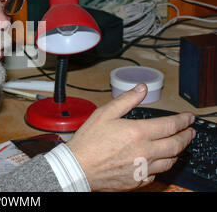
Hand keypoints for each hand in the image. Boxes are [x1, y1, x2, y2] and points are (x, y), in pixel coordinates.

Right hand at [67, 83, 195, 191]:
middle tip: (190, 132)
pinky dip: (161, 166)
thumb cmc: (88, 141)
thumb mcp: (104, 113)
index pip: (170, 125)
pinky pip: (157, 174)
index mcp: (137, 132)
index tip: (188, 118)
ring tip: (178, 145)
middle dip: (186, 136)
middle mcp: (144, 151)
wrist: (78, 167)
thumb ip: (126, 100)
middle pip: (176, 144)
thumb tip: (141, 89)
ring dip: (177, 152)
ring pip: (170, 161)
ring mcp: (142, 168)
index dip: (183, 120)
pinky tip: (159, 162)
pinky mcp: (137, 180)